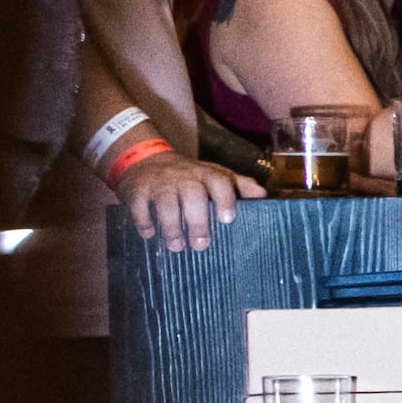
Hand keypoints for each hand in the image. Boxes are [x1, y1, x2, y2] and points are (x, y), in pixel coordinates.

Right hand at [115, 152, 257, 249]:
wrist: (144, 156)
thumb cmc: (188, 174)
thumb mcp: (214, 174)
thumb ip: (238, 185)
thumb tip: (263, 196)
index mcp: (206, 174)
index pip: (220, 182)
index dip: (225, 199)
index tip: (228, 220)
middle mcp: (184, 176)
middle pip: (193, 194)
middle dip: (198, 221)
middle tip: (201, 245)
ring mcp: (160, 182)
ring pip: (166, 201)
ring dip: (171, 226)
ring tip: (177, 246)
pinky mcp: (137, 188)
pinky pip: (139, 204)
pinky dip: (143, 221)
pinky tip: (149, 234)